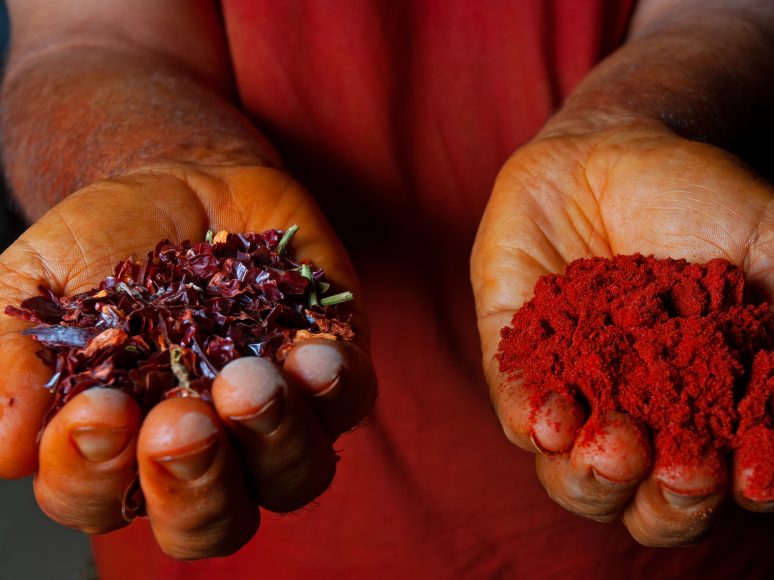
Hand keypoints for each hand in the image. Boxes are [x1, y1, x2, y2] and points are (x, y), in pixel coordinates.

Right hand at [0, 164, 375, 558]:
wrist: (181, 179)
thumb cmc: (103, 244)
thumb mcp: (39, 284)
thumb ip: (12, 361)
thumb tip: (5, 451)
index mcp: (122, 450)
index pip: (103, 501)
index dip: (94, 474)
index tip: (98, 406)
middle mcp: (209, 451)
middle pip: (214, 522)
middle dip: (197, 485)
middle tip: (182, 419)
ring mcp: (279, 415)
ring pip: (297, 477)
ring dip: (276, 440)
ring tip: (248, 379)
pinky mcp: (334, 367)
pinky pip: (351, 401)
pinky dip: (336, 387)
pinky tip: (311, 351)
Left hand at [471, 126, 773, 546]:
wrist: (614, 144)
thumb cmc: (703, 196)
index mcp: (706, 406)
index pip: (731, 479)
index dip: (750, 489)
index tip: (761, 474)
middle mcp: (638, 416)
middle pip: (647, 501)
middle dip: (670, 501)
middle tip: (687, 468)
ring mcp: (573, 393)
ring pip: (574, 475)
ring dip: (595, 477)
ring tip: (617, 444)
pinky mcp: (515, 360)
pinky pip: (515, 409)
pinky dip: (533, 423)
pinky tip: (554, 416)